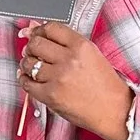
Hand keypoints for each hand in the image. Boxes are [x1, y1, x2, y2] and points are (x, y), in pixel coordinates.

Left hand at [19, 22, 131, 139]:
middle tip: (34, 51)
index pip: (51, 28)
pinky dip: (25, 80)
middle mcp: (69, 60)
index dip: (40, 30)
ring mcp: (58, 78)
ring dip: (27, 64)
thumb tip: (35, 28)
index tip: (37, 34)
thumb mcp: (92, 56)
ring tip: (35, 67)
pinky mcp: (50, 95)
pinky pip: (27, 83)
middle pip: (36, 43)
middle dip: (32, 46)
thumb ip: (65, 42)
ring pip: (28, 63)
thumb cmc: (105, 85)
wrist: (114, 111)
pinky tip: (32, 80)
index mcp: (82, 46)